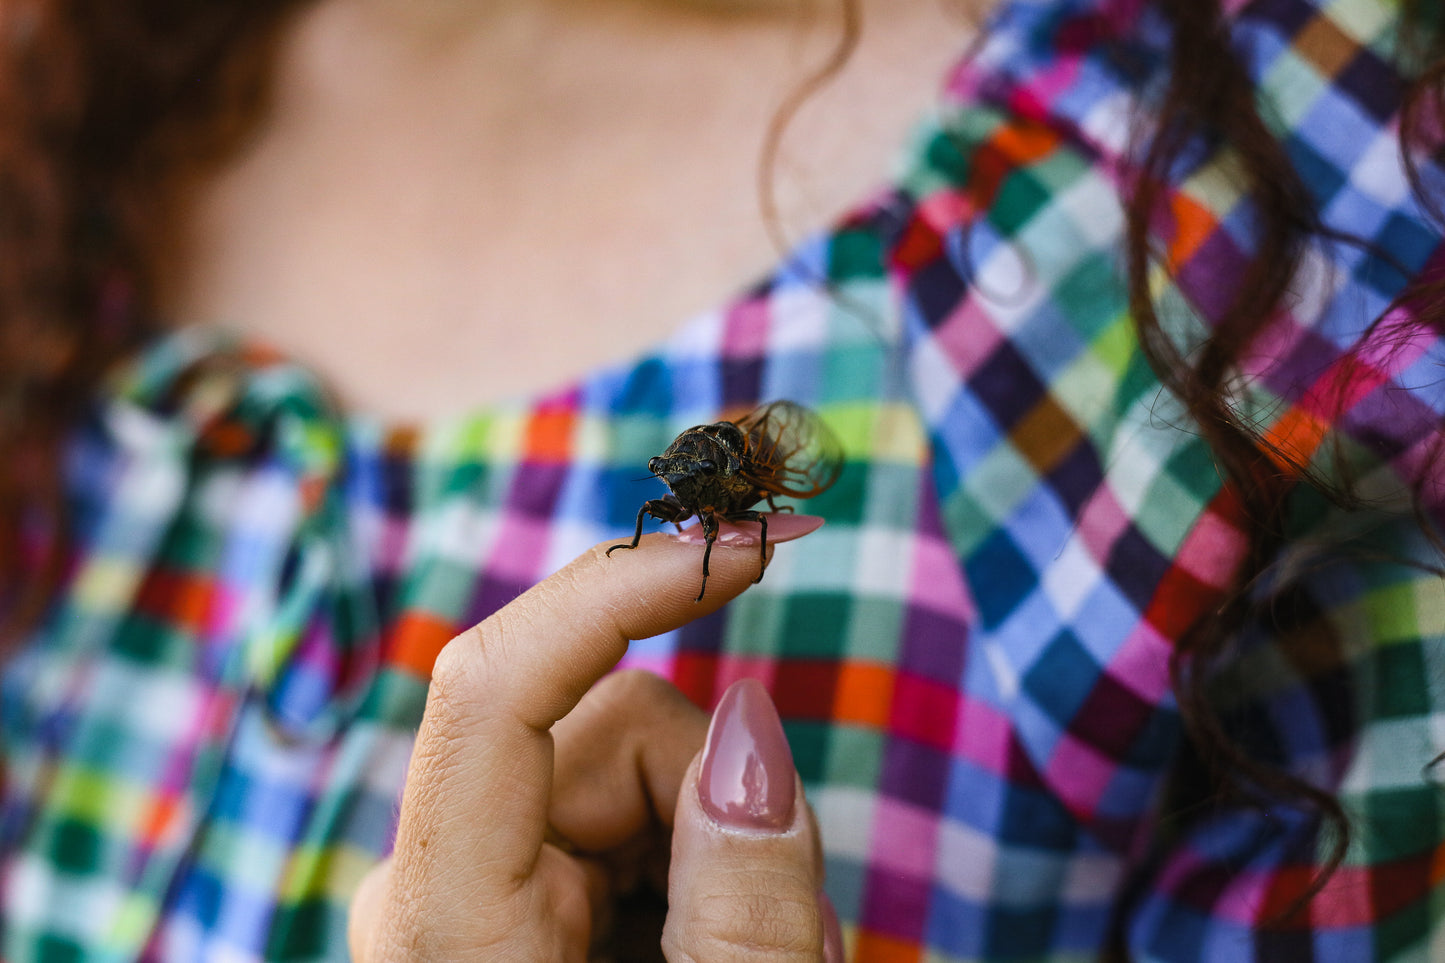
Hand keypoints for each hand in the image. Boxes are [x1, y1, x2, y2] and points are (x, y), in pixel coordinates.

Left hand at [347, 517, 842, 959]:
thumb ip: (749, 896)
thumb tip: (748, 724)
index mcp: (448, 929)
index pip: (491, 688)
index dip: (620, 589)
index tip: (746, 544)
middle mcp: (428, 886)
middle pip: (601, 727)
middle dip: (711, 797)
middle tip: (765, 932)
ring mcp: (460, 888)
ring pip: (622, 765)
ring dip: (703, 843)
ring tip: (721, 961)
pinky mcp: (498, 892)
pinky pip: (612, 814)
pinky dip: (677, 863)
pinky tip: (681, 949)